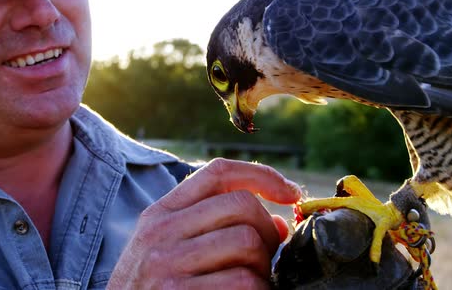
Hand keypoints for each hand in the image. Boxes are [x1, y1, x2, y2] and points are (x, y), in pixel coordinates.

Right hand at [107, 158, 301, 288]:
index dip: (262, 175)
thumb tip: (278, 224)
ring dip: (263, 268)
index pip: (217, 172)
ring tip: (252, 283)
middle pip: (240, 205)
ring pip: (246, 242)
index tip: (290, 192)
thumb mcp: (166, 248)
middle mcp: (161, 231)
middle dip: (267, 231)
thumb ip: (212, 228)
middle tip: (267, 258)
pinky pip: (243, 282)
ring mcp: (167, 263)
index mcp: (160, 213)